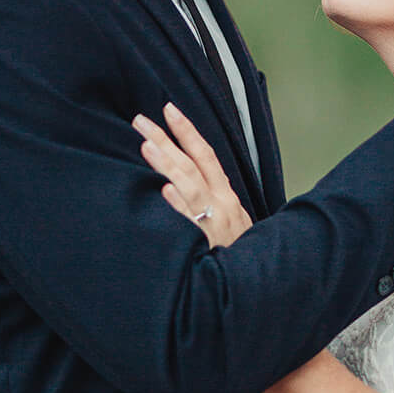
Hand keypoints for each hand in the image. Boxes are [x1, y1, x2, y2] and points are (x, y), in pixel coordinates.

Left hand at [133, 103, 252, 247]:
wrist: (253, 284)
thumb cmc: (235, 252)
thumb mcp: (230, 221)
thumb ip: (209, 199)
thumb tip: (177, 179)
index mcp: (226, 196)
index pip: (206, 155)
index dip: (188, 131)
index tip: (169, 109)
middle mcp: (221, 205)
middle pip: (191, 165)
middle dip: (166, 139)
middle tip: (140, 120)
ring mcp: (214, 224)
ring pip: (189, 188)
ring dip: (168, 165)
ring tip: (147, 146)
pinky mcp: (207, 246)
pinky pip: (190, 225)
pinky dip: (179, 207)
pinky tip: (164, 192)